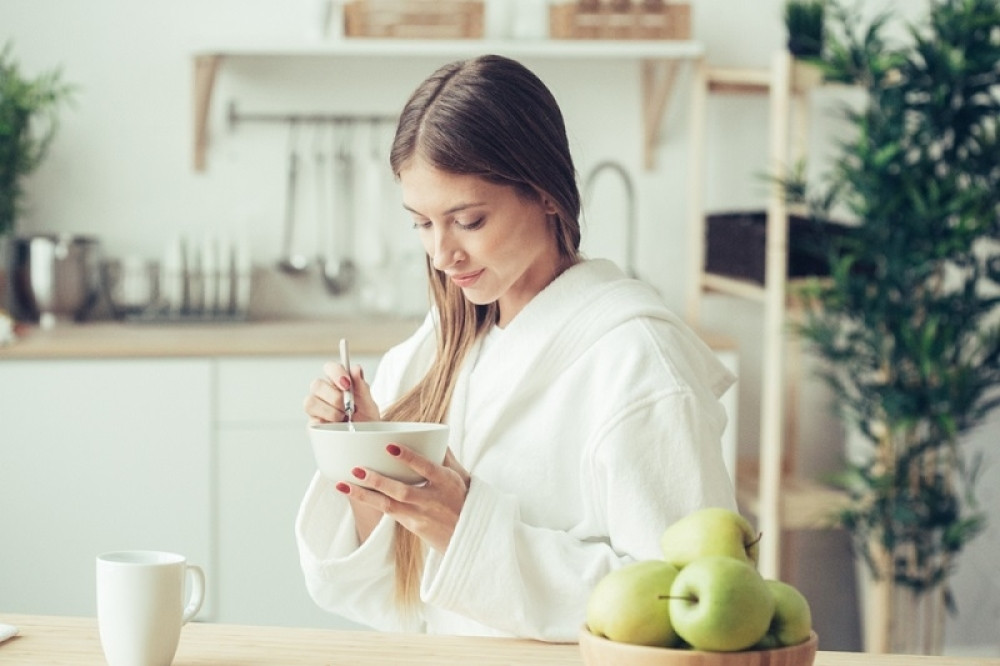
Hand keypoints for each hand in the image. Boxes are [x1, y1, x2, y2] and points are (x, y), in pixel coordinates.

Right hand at [304, 360, 379, 424]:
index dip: (336, 373)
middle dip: (335, 397)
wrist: (366, 438)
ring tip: (344, 418)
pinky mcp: (312, 424)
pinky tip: (337, 426)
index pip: (329, 367)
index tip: (347, 384)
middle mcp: (323, 392)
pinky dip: (327, 424)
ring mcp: (316, 407)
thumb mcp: (368, 402)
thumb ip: (362, 386)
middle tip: (349, 407)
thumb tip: (356, 369)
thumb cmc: (366, 417)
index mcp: (336, 381)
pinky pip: (312, 421)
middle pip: (316, 384)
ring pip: (310, 402)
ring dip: (330, 411)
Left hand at [336, 447, 470, 552]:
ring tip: (343, 484)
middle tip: (356, 469)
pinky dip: (372, 503)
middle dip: (378, 481)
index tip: (389, 446)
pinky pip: (389, 513)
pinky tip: (354, 494)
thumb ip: (446, 456)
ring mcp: (421, 516)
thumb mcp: (462, 476)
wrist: (471, 537)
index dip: (408, 458)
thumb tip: (434, 436)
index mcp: (446, 482)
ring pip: (389, 506)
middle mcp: (432, 500)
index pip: (426, 468)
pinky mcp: (413, 527)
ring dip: (364, 495)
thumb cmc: (465, 500)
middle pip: (402, 491)